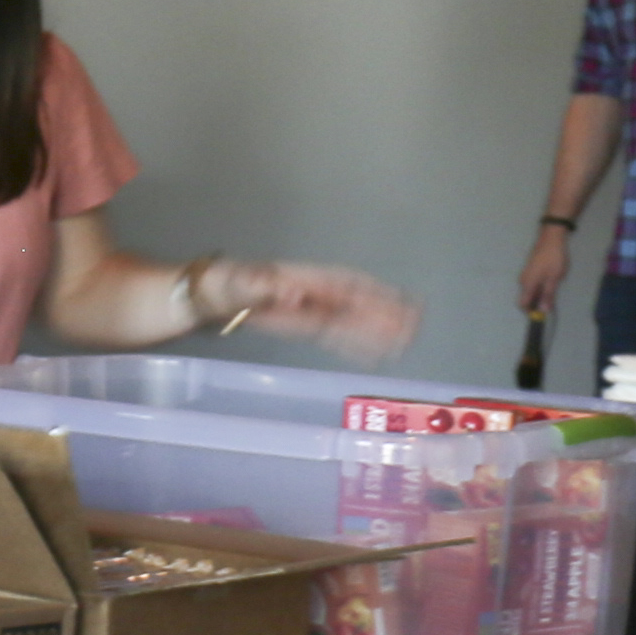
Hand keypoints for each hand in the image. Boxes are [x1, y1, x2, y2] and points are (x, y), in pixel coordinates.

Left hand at [249, 260, 423, 357]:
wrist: (220, 295)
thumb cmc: (234, 282)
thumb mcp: (246, 282)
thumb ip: (269, 287)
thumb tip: (294, 294)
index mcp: (308, 279)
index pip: (349, 286)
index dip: (376, 293)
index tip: (402, 301)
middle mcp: (319, 294)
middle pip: (358, 304)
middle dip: (386, 314)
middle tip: (415, 326)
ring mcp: (316, 310)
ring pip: (353, 322)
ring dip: (379, 332)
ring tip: (407, 342)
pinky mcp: (308, 326)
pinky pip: (338, 336)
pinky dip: (357, 345)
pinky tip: (377, 356)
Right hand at [517, 218, 570, 316]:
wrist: (551, 238)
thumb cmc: (553, 259)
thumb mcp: (554, 279)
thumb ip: (548, 295)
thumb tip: (543, 310)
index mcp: (527, 284)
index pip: (523, 304)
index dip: (530, 312)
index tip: (542, 314)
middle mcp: (523, 280)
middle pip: (526, 297)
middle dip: (536, 303)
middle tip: (552, 301)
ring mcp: (525, 274)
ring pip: (529, 290)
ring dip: (539, 294)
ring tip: (553, 289)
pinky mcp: (530, 269)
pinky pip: (532, 283)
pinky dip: (539, 286)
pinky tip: (550, 280)